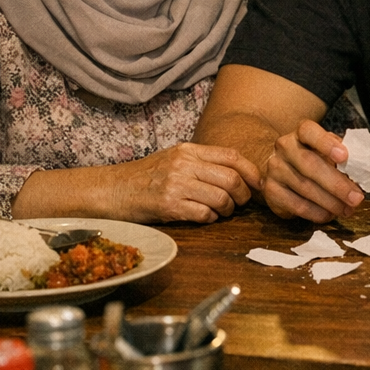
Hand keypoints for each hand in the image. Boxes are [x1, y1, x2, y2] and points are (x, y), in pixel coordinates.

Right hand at [111, 143, 259, 223]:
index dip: (251, 171)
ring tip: (222, 211)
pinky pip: (203, 214)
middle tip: (241, 203)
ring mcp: (176, 185)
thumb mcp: (174, 158)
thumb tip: (238, 171)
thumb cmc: (145, 176)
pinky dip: (210, 219)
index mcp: (189, 150)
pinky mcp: (168, 206)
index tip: (258, 184)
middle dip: (244, 195)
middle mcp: (184, 165)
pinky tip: (205, 217)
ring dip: (228, 209)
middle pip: (231, 178)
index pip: (232, 156)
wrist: (111, 189)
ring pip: (221, 198)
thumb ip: (203, 161)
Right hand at [261, 119, 364, 221]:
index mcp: (301, 133)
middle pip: (310, 164)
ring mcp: (275, 169)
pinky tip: (330, 215)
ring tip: (348, 209)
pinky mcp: (271, 191)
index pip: (309, 132)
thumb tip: (363, 170)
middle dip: (337, 184)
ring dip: (330, 202)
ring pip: (305, 187)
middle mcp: (284, 148)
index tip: (344, 156)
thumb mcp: (328, 149)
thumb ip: (343, 156)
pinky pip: (296, 205)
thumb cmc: (313, 157)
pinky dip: (317, 213)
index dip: (326, 143)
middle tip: (357, 198)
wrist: (281, 167)